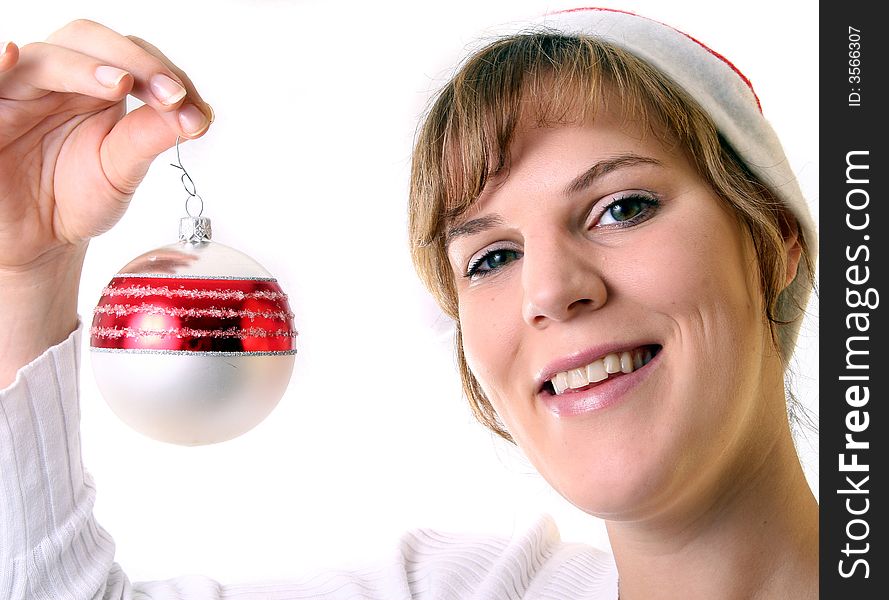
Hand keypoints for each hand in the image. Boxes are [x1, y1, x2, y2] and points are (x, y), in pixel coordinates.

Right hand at [0, 19, 212, 269]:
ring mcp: (17, 93)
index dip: (162, 72)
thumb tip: (196, 115)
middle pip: (87, 39)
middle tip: (170, 94)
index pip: (128, 55)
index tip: (195, 108)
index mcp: (93, 85)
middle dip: (133, 61)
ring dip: (84, 67)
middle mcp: (55, 80)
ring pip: (44, 58)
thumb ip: (149, 138)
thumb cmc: (77, 198)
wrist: (40, 240)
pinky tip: (12, 53)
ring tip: (120, 84)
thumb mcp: (122, 170)